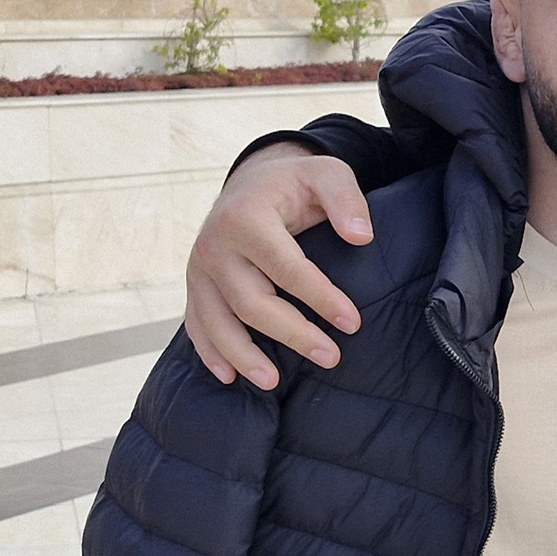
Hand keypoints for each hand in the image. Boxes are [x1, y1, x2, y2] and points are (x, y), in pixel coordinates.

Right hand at [182, 146, 374, 387]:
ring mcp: (199, 269)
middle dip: (292, 334)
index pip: (286, 267)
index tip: (353, 322)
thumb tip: (361, 236)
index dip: (320, 298)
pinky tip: (229, 375)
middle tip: (331, 357)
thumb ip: (345, 198)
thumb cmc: (293, 184)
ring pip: (217, 321)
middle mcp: (215, 245)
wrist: (250, 182)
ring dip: (244, 355)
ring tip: (273, 382)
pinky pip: (197, 324)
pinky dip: (210, 352)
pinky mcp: (195, 286)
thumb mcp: (326, 173)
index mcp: (246, 218)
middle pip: (252, 302)